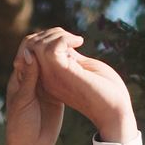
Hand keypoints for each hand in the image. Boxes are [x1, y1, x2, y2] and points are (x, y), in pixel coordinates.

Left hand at [2, 38, 65, 144]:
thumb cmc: (21, 126)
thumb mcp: (23, 100)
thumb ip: (28, 78)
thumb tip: (31, 53)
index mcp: (19, 76)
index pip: (27, 50)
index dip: (38, 41)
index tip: (51, 39)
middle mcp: (31, 77)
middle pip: (41, 52)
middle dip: (52, 42)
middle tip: (68, 37)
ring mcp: (45, 84)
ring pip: (53, 60)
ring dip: (62, 51)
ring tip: (75, 42)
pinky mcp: (57, 92)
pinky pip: (63, 73)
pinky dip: (69, 64)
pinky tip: (79, 58)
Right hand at [31, 28, 136, 144]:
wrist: (115, 111)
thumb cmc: (105, 90)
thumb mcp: (82, 67)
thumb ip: (69, 57)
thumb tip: (63, 42)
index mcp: (49, 77)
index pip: (29, 50)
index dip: (46, 37)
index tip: (68, 39)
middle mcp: (46, 78)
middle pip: (30, 44)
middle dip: (51, 33)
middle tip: (73, 39)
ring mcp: (52, 77)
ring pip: (38, 45)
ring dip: (58, 35)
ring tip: (76, 40)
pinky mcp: (63, 74)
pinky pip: (51, 49)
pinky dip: (65, 39)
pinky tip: (80, 42)